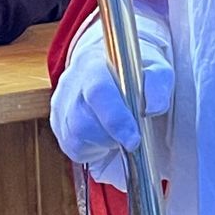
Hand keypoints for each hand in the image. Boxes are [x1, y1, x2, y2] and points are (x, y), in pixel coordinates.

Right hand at [49, 21, 172, 171]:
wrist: (103, 65)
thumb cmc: (132, 71)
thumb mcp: (154, 69)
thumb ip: (157, 84)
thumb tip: (154, 107)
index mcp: (95, 68)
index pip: (99, 93)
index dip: (116, 120)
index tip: (133, 141)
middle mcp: (71, 86)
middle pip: (83, 124)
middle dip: (111, 137)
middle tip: (130, 135)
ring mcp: (60, 107)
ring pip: (77, 140)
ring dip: (104, 142)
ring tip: (116, 130)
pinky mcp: (57, 125)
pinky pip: (74, 149)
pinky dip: (94, 148)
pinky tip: (103, 134)